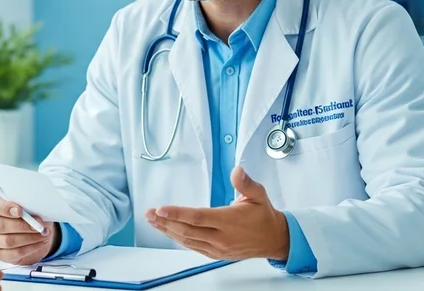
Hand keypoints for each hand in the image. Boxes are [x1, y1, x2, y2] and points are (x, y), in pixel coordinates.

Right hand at [0, 196, 58, 264]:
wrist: (34, 232)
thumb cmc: (29, 215)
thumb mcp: (29, 207)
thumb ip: (28, 207)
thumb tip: (34, 216)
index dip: (5, 208)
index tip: (20, 211)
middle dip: (22, 225)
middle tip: (38, 225)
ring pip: (8, 241)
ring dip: (29, 237)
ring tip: (43, 234)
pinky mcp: (0, 254)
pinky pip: (15, 252)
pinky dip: (31, 248)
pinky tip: (40, 242)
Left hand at [144, 166, 289, 260]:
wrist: (274, 239)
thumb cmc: (264, 216)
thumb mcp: (259, 195)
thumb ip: (246, 183)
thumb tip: (237, 170)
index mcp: (229, 221)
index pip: (198, 217)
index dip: (178, 214)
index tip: (161, 209)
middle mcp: (222, 236)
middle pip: (188, 230)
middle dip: (165, 222)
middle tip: (148, 214)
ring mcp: (218, 248)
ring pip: (188, 240)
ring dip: (168, 231)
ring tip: (152, 221)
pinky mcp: (216, 253)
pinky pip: (193, 246)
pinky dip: (179, 239)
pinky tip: (168, 231)